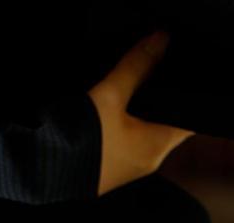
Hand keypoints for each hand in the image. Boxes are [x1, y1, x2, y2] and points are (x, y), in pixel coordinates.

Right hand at [88, 32, 192, 195]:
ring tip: (143, 78)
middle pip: (170, 121)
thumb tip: (161, 40)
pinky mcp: (114, 163)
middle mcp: (151, 157)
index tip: (190, 74)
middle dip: (167, 96)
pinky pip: (130, 137)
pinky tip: (119, 102)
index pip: (192, 119)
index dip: (194, 97)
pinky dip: (130, 119)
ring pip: (149, 128)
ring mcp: (132, 163)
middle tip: (165, 68)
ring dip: (146, 107)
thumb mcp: (108, 96)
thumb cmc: (79, 141)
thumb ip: (135, 67)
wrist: (39, 171)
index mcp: (159, 145)